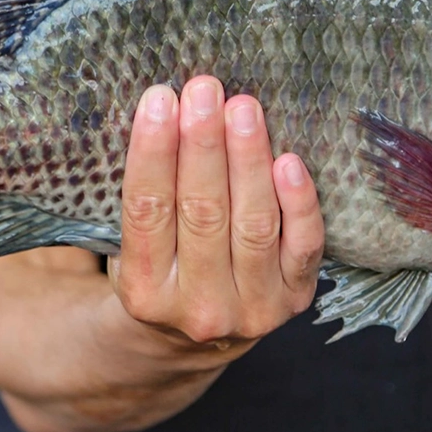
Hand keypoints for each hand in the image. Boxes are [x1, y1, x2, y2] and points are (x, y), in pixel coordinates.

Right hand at [109, 76, 323, 353]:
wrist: (196, 340)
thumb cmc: (161, 273)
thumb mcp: (128, 249)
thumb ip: (143, 197)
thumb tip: (159, 111)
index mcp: (144, 293)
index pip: (147, 212)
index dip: (154, 152)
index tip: (159, 99)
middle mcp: (199, 307)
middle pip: (202, 213)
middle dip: (204, 145)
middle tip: (204, 90)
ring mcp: (252, 307)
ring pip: (253, 224)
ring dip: (249, 159)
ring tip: (243, 109)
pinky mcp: (294, 298)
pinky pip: (303, 245)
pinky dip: (299, 203)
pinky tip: (290, 162)